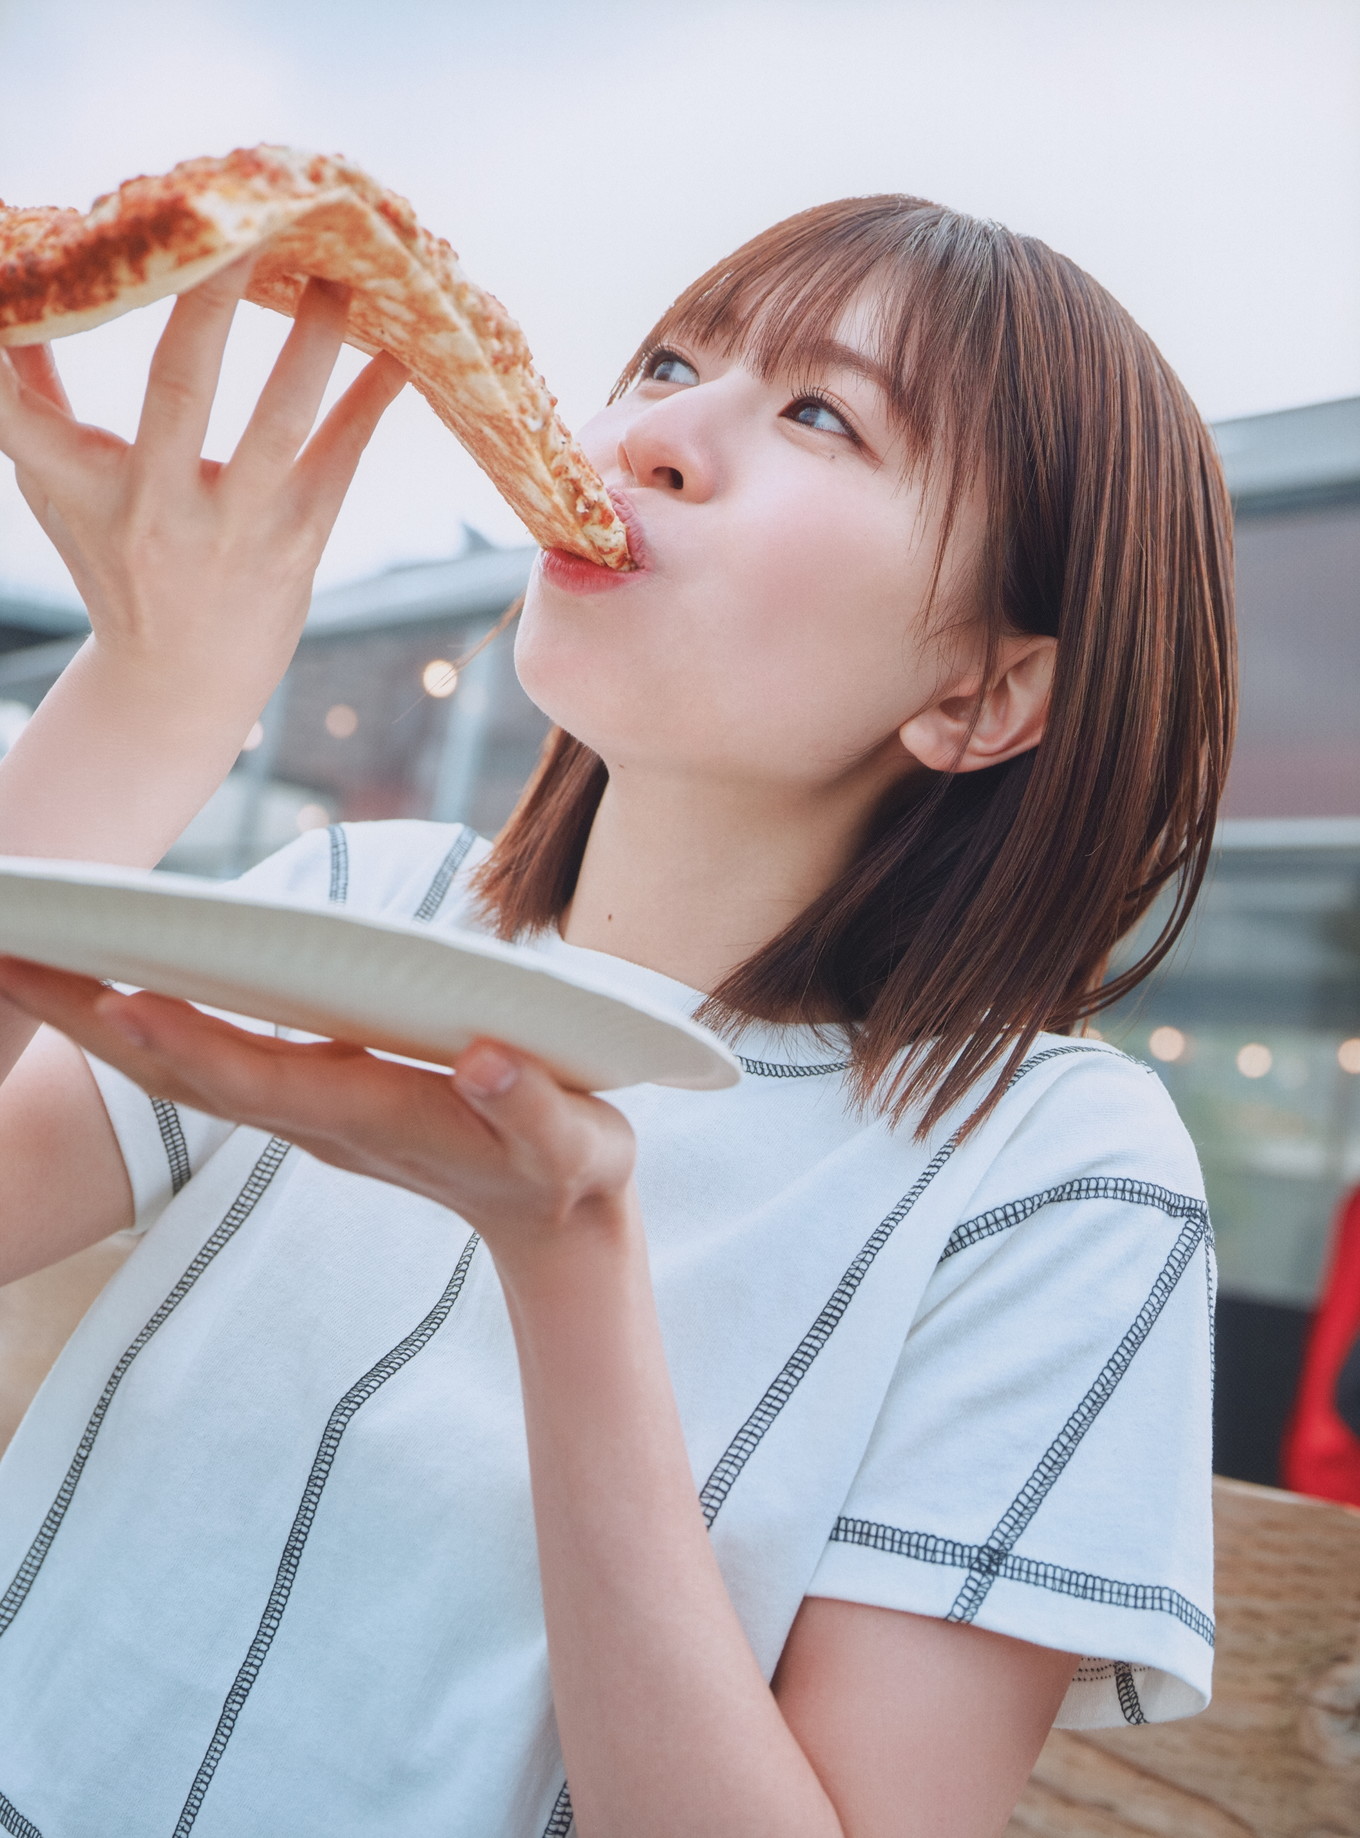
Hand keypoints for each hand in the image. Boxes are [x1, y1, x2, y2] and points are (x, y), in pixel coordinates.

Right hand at [0, 258, 405, 708]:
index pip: (30, 411)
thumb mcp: (59, 491)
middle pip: (181, 390)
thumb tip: (13, 297)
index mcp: (88, 486)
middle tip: (241, 226)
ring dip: (314, 346)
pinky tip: (402, 352)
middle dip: (209, 306)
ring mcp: (236, 528)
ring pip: (281, 426)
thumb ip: (36, 398)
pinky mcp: (297, 544)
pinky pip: (339, 460)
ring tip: (342, 276)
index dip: (16, 361)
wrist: (181, 682)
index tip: (33, 284)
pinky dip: (371, 404)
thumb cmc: (117, 563)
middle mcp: (160, 506)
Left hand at [0, 958, 638, 1267]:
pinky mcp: (311, 1097)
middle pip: (182, 1072)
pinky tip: (104, 985)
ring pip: (180, 1067)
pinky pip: (205, 1061)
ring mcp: (305, 1112)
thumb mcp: (575, 1145)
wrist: (555, 1220)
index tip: (114, 997)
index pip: (261, 1079)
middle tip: (6, 953)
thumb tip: (485, 1059)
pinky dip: (143, 1023)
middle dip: (89, 1020)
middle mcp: (318, 1117)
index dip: (189, 1043)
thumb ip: (533, 1108)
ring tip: (23, 958)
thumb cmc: (571, 1171)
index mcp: (373, 1117)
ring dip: (95, 1018)